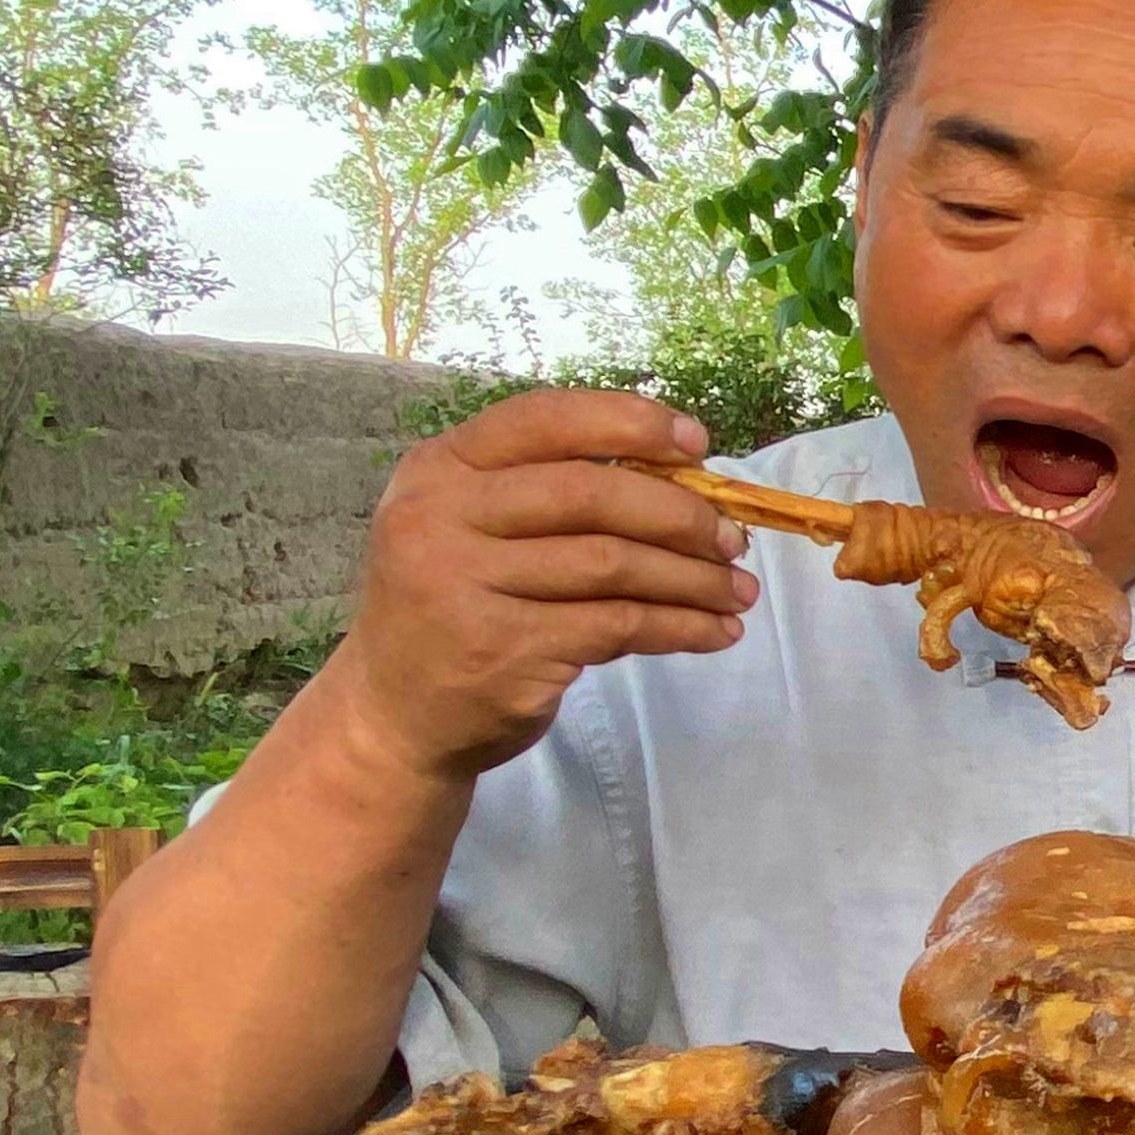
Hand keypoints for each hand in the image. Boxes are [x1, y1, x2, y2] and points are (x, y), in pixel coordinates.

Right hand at [319, 389, 760, 784]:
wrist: (395, 715)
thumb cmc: (455, 606)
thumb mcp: (471, 527)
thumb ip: (548, 493)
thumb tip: (685, 481)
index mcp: (438, 469)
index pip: (543, 419)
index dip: (629, 423)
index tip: (697, 443)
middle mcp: (440, 519)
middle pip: (591, 495)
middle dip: (680, 515)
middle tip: (733, 539)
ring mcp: (466, 588)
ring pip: (614, 566)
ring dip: (693, 579)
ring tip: (739, 590)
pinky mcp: (504, 652)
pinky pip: (618, 626)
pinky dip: (680, 628)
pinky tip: (714, 632)